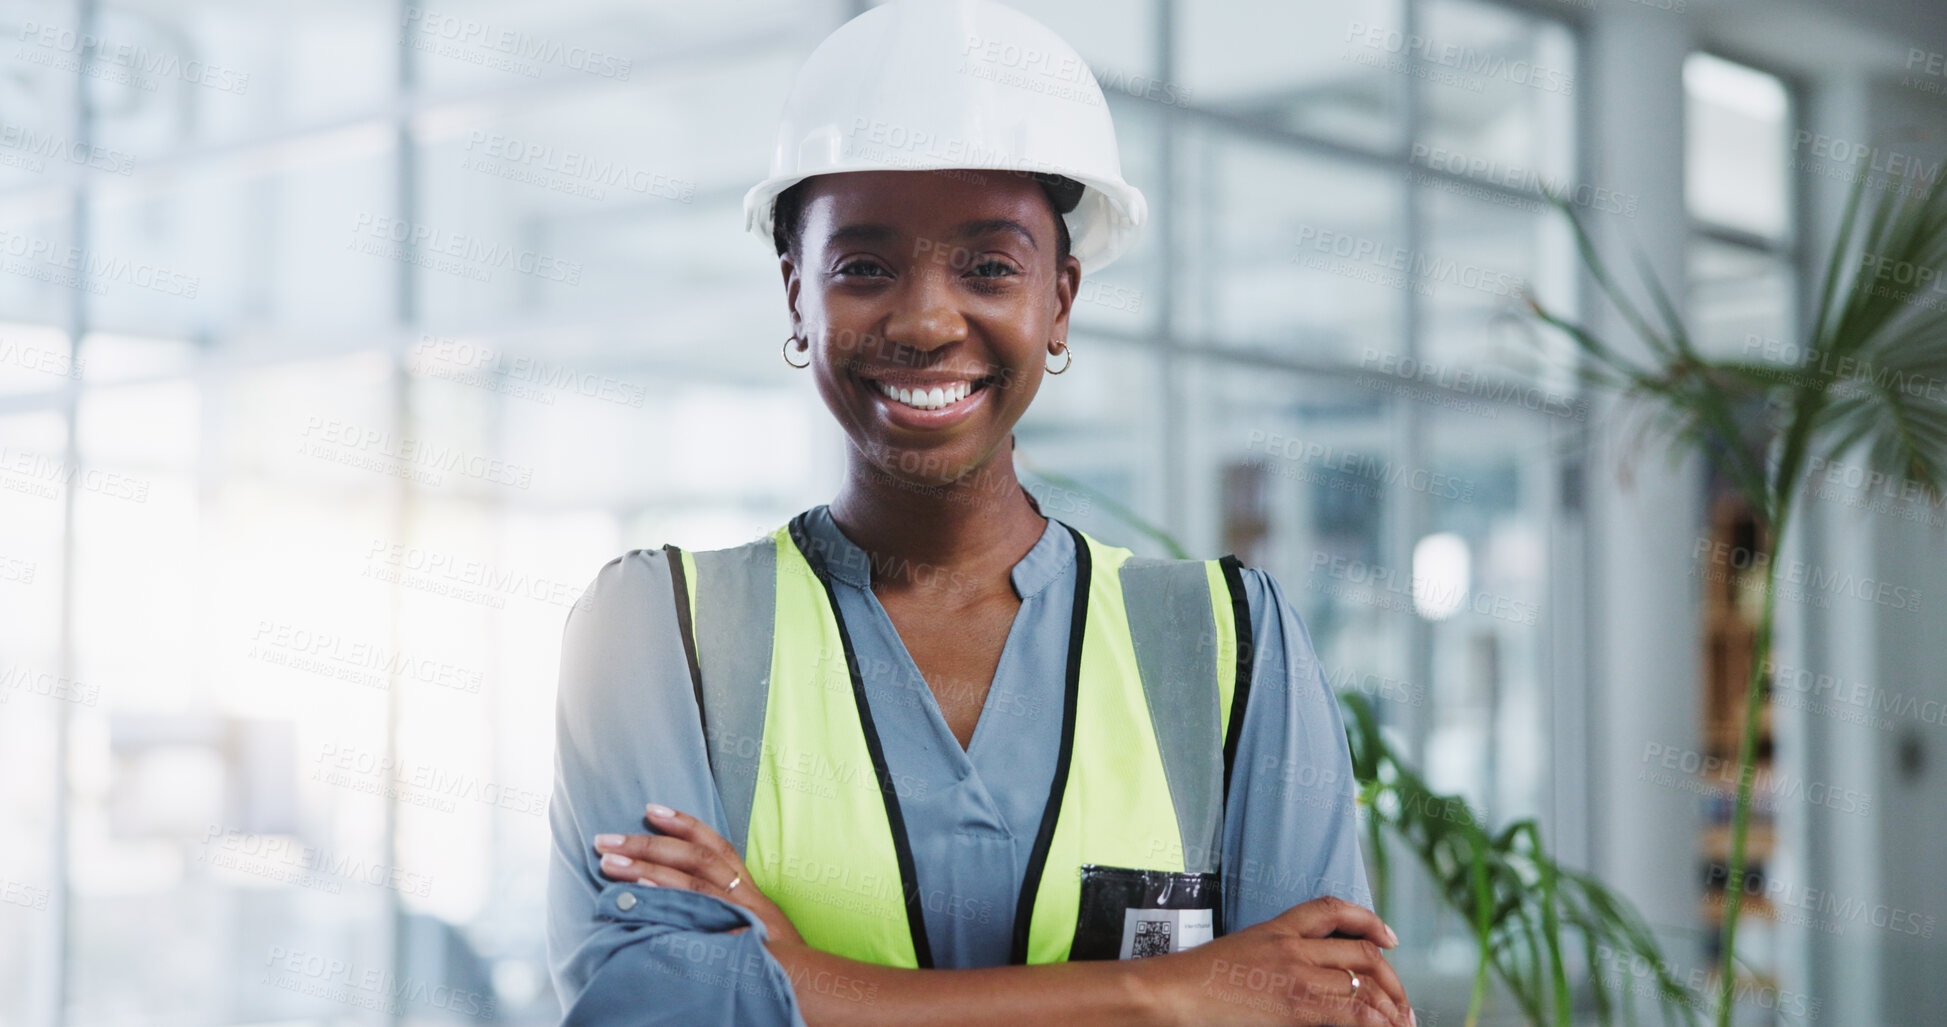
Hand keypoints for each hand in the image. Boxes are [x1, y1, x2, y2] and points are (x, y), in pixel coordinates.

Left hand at [593, 803, 803, 946]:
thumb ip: (728, 912)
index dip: (685, 824)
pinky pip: (700, 918)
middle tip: (606, 840)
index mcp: (753, 895)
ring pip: (695, 884)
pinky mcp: (738, 943)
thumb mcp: (760, 931)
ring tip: (610, 863)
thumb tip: (680, 898)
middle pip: (697, 859)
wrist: (815, 993)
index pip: (718, 847)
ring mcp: (745, 921)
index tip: (650, 809)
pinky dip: (671, 903)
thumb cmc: (781, 967)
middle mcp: (749, 901)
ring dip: (648, 869)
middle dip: (648, 845)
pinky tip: (641, 897)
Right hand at [1136, 896, 1413, 1026]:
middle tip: (1402, 1003)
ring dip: (1392, 1006)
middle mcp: (1293, 947)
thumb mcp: (1239, 952)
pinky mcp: (1296, 1006)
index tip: (1389, 938)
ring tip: (1402, 1023)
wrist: (1174, 993)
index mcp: (1276, 927)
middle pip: (1362, 953)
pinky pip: (1353, 1012)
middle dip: (1392, 979)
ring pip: (1365, 983)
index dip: (1369, 919)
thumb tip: (1305, 975)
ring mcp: (1297, 975)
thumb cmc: (1195, 980)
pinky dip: (1377, 1021)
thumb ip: (1274, 956)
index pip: (1333, 909)